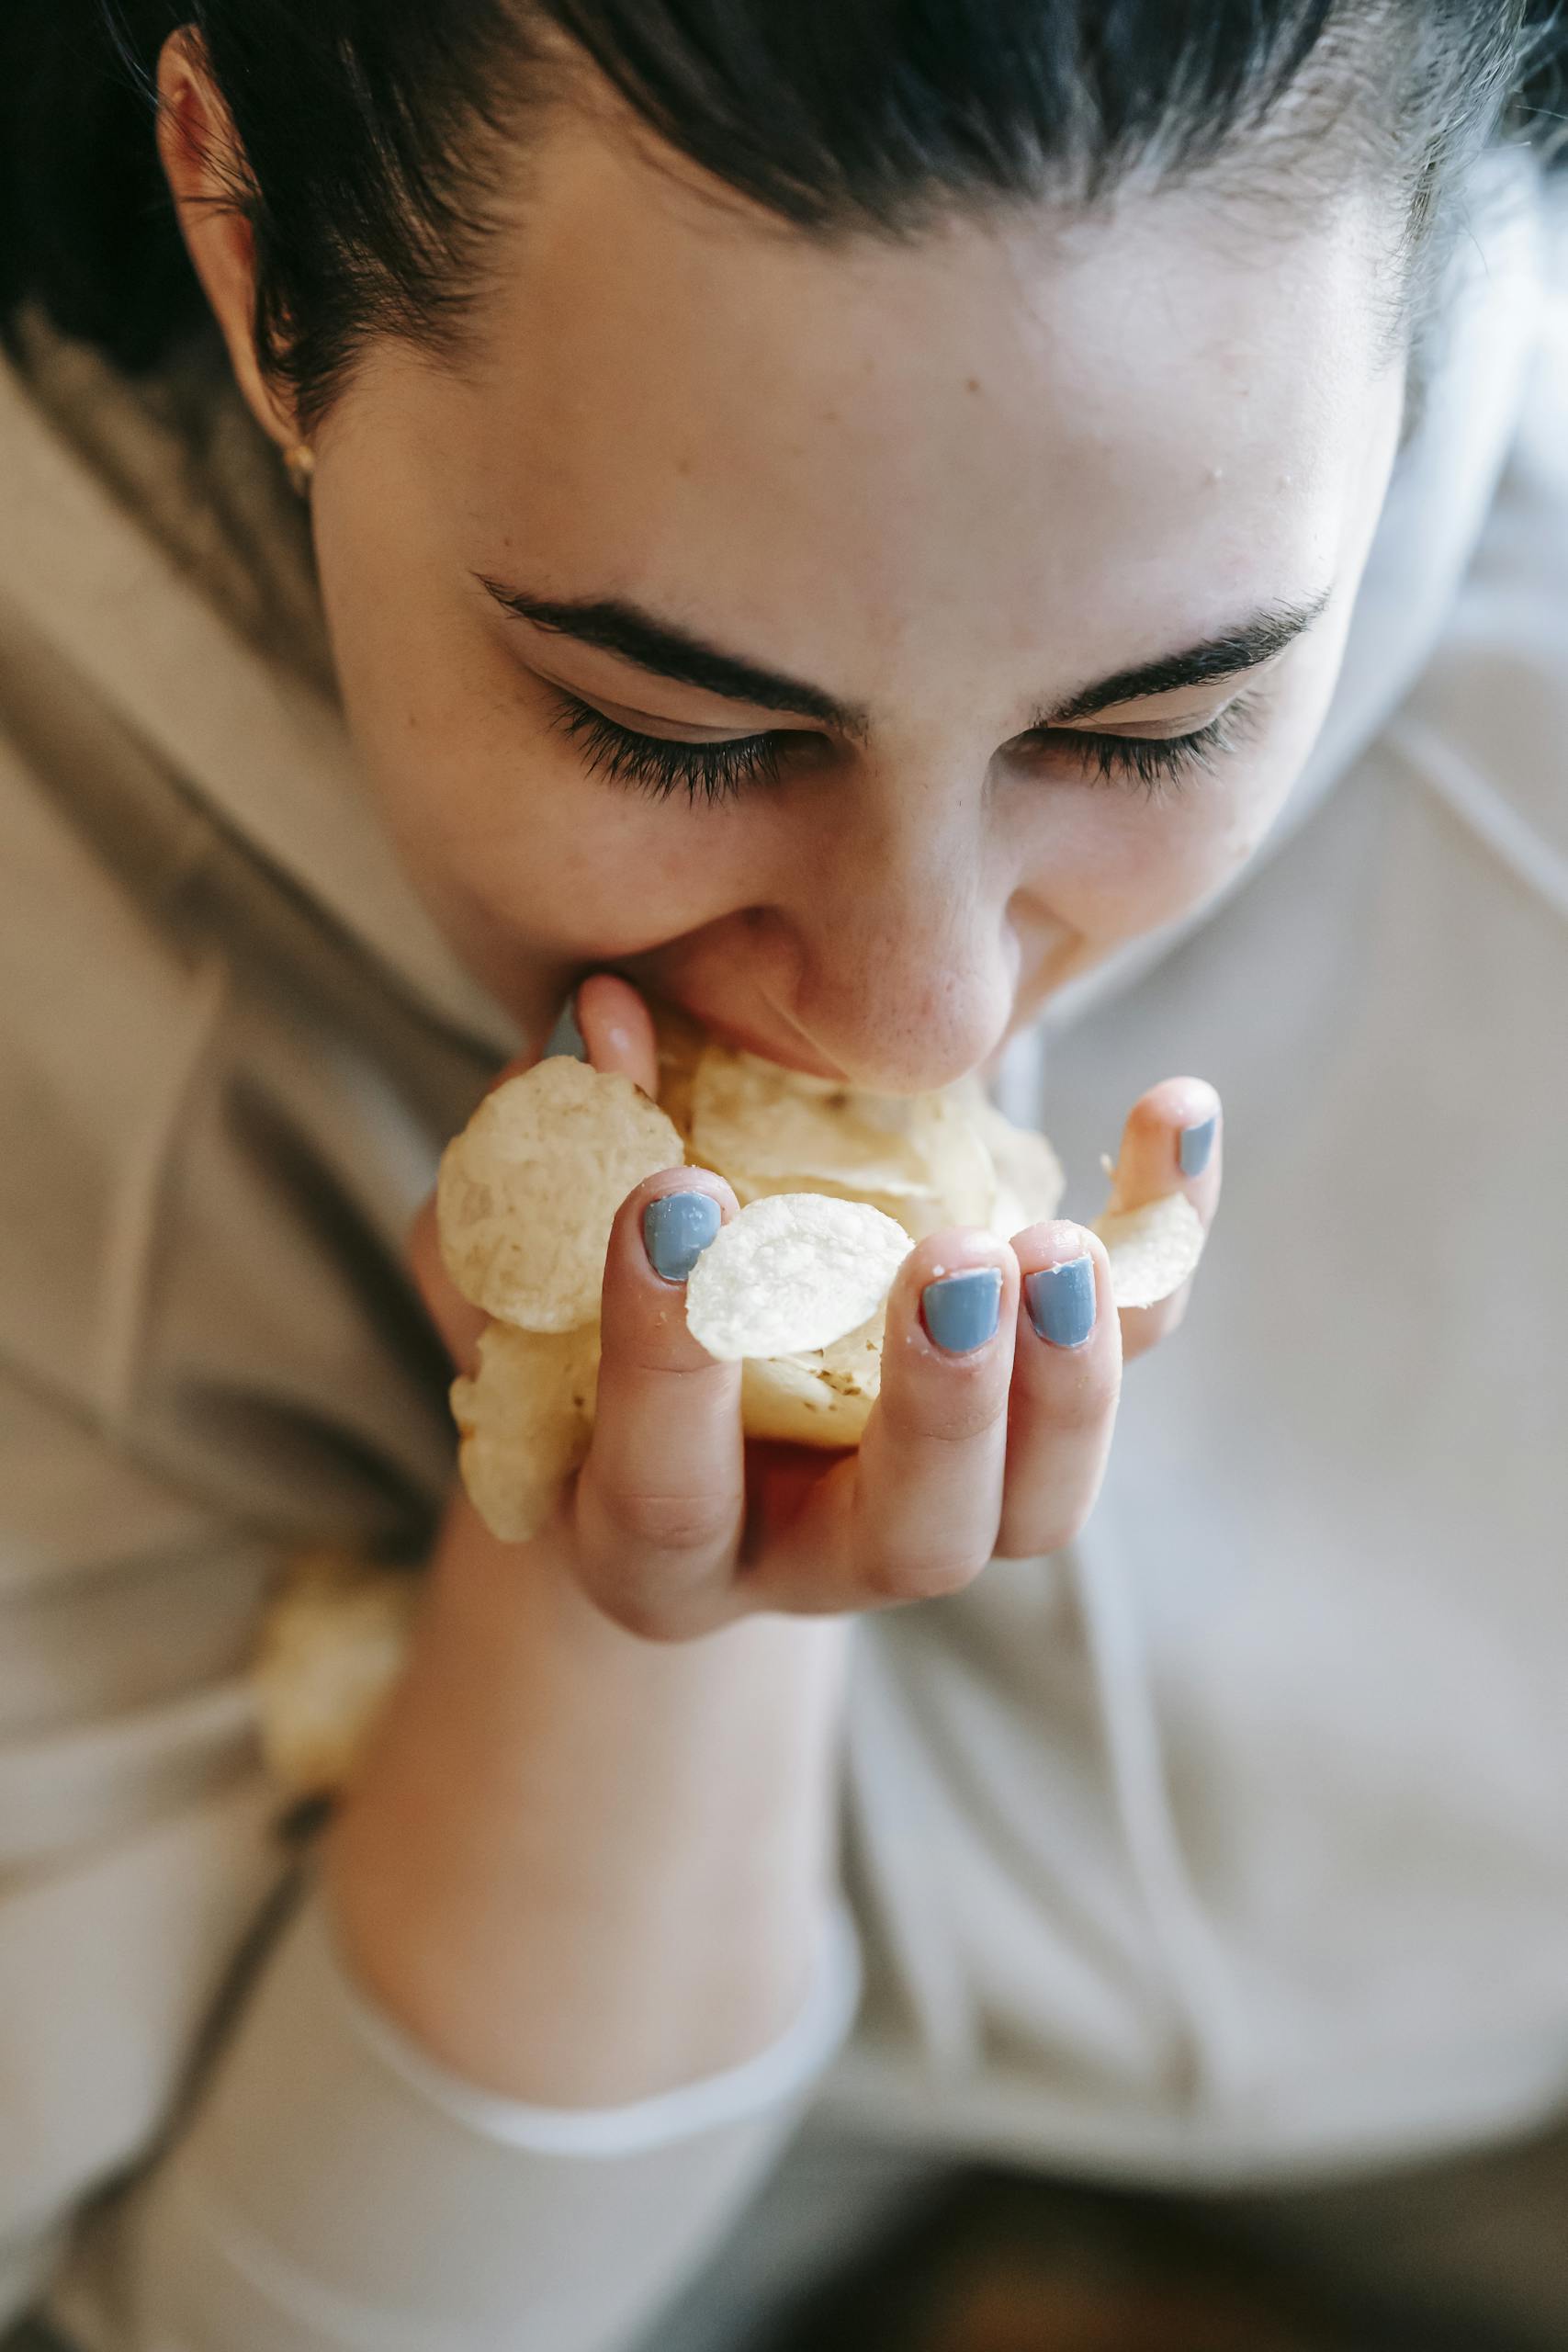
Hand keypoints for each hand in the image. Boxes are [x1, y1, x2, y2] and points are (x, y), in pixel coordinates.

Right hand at [409, 976, 1221, 1635]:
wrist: (670, 1412)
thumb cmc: (561, 1333)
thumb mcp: (514, 1261)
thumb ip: (544, 1160)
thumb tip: (610, 1013)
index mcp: (658, 1542)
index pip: (666, 1490)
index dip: (667, 1359)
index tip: (676, 1199)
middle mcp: (815, 1557)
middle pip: (912, 1542)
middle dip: (941, 1409)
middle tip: (952, 1266)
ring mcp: (945, 1503)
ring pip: (1041, 1503)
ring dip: (1070, 1375)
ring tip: (1061, 1240)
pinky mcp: (1036, 1417)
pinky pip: (1126, 1353)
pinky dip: (1162, 1242)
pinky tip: (1178, 1110)